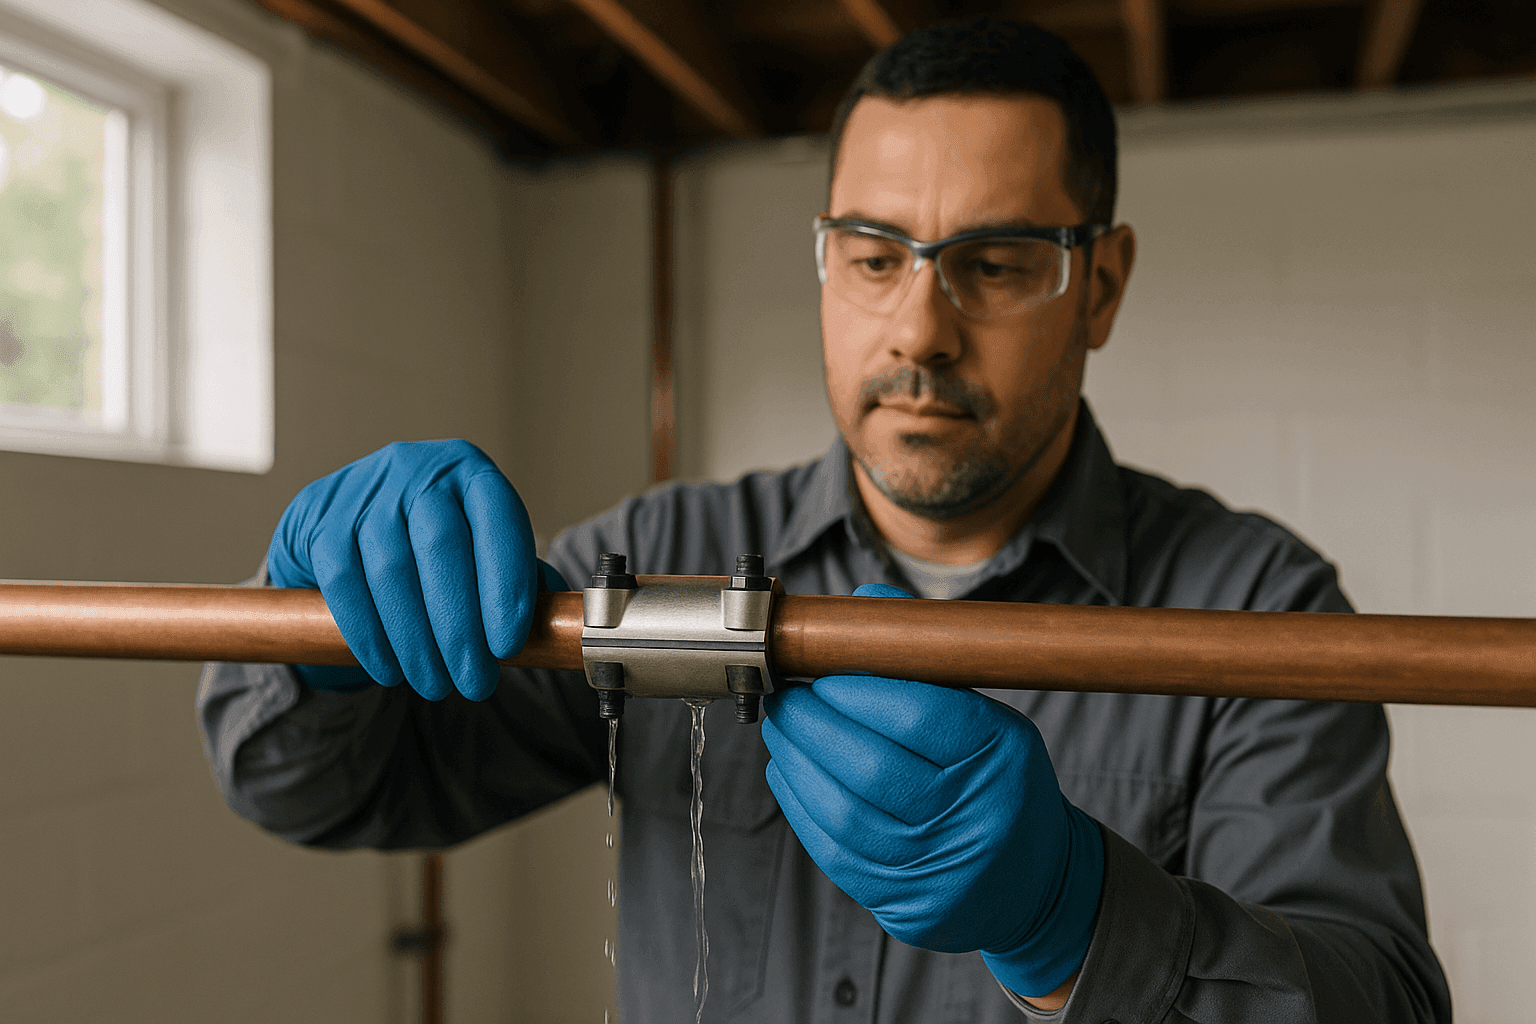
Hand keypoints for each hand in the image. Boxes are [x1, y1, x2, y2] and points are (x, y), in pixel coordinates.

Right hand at [267, 440, 566, 699]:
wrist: (344, 529)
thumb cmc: (429, 546)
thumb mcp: (478, 547)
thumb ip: (517, 579)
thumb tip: (553, 627)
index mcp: (470, 473)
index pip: (498, 520)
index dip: (506, 584)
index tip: (509, 645)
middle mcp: (417, 469)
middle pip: (442, 548)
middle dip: (460, 627)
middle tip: (475, 682)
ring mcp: (363, 491)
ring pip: (391, 570)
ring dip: (416, 641)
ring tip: (436, 685)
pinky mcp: (319, 521)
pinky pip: (345, 584)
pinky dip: (369, 635)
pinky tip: (389, 670)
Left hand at [761, 583, 1103, 997]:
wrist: (1031, 881)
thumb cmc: (996, 779)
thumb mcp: (986, 713)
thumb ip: (924, 661)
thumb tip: (864, 604)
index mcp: (1002, 756)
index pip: (919, 714)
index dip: (856, 687)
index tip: (821, 667)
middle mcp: (974, 817)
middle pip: (871, 765)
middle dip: (812, 720)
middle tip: (788, 691)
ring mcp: (939, 870)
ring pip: (844, 812)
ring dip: (797, 759)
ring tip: (784, 724)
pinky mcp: (904, 905)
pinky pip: (833, 852)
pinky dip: (800, 802)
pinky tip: (791, 769)